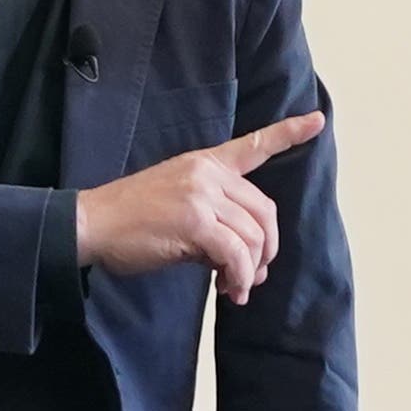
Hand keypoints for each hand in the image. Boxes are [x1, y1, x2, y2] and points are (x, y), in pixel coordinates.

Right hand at [75, 110, 324, 303]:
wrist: (92, 224)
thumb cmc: (131, 221)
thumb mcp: (179, 208)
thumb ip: (215, 221)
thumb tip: (244, 261)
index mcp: (205, 163)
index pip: (252, 145)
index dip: (288, 134)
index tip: (317, 121)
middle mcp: (208, 173)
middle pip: (265, 212)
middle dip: (265, 250)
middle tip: (250, 275)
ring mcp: (202, 195)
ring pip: (254, 236)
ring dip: (250, 269)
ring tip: (233, 287)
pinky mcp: (195, 221)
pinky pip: (235, 253)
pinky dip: (237, 277)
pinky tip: (227, 289)